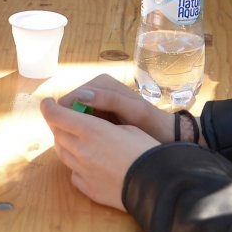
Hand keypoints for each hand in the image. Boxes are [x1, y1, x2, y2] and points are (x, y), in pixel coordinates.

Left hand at [40, 93, 159, 210]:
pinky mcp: (87, 188)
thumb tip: (92, 128)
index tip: (47, 103)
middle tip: (63, 119)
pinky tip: (87, 163)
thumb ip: (102, 126)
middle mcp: (81, 150)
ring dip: (64, 143)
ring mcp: (82, 171)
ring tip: (74, 139)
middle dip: (57, 124)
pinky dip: (76, 164)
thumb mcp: (127, 127)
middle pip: (57, 134)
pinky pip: (73, 173)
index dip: (48, 107)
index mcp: (91, 130)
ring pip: (62, 153)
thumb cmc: (146, 150)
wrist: (156, 185)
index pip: (57, 115)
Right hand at [63, 73, 177, 143]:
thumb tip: (81, 95)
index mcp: (100, 83)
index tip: (70, 138)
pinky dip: (85, 134)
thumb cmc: (151, 121)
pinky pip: (83, 124)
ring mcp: (96, 103)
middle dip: (71, 125)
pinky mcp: (98, 116)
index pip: (69, 99)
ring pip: (75, 118)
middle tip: (80, 146)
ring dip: (78, 131)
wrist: (165, 133)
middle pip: (70, 109)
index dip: (65, 117)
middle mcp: (95, 90)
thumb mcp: (133, 110)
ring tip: (85, 148)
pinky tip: (91, 146)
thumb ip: (109, 100)